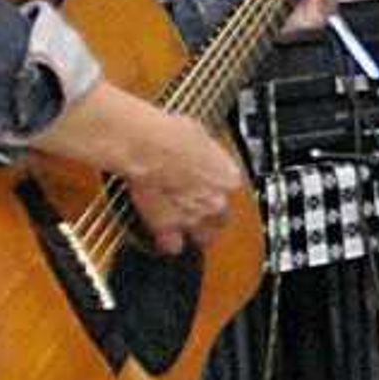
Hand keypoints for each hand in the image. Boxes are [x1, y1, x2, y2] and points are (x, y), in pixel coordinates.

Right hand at [120, 114, 246, 253]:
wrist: (147, 147)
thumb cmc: (171, 134)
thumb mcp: (200, 135)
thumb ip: (205, 153)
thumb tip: (200, 148)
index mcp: (229, 177)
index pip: (231, 191)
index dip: (219, 191)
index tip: (212, 189)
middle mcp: (216, 201)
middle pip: (222, 218)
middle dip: (214, 218)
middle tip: (205, 217)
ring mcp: (194, 216)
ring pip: (203, 237)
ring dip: (197, 233)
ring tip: (190, 233)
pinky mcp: (168, 226)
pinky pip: (173, 244)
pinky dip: (170, 244)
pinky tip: (168, 243)